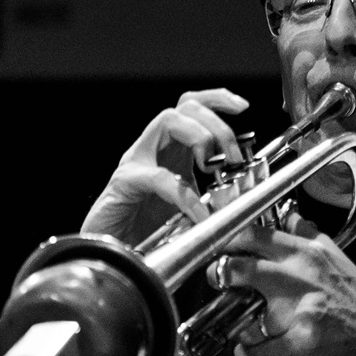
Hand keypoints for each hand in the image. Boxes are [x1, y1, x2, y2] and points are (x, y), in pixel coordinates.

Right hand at [81, 88, 249, 244]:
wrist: (111, 255)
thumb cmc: (144, 235)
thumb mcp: (189, 213)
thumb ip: (213, 202)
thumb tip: (245, 203)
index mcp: (171, 152)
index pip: (193, 108)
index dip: (217, 100)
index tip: (242, 107)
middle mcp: (153, 149)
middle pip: (186, 107)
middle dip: (217, 123)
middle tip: (232, 155)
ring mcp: (136, 162)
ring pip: (168, 120)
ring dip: (199, 137)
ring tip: (214, 167)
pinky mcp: (124, 182)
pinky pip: (158, 176)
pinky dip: (183, 194)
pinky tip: (197, 213)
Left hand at [207, 210, 355, 355]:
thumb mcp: (336, 256)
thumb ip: (308, 235)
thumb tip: (290, 217)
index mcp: (307, 253)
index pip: (256, 235)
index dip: (228, 239)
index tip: (217, 245)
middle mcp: (300, 276)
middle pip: (242, 267)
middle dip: (221, 274)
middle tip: (219, 280)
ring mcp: (298, 308)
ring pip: (247, 315)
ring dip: (239, 324)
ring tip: (243, 326)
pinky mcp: (299, 339)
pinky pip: (259, 348)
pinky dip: (248, 353)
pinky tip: (247, 351)